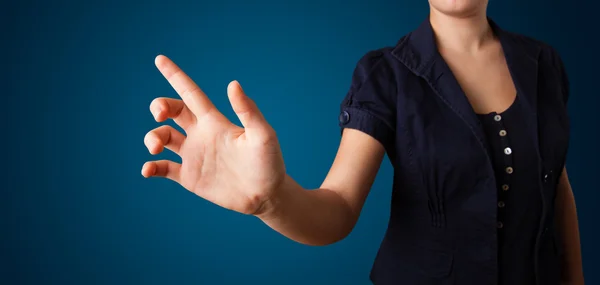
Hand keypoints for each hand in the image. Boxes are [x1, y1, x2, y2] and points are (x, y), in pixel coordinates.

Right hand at [142, 55, 285, 215]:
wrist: (267, 195)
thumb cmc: (269, 162)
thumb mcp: (262, 134)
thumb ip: (248, 111)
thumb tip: (233, 84)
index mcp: (215, 121)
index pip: (190, 93)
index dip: (175, 75)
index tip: (159, 59)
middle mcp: (201, 135)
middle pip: (172, 112)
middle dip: (159, 106)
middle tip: (159, 114)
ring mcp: (194, 155)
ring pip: (163, 137)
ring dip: (152, 137)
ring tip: (155, 147)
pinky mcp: (190, 177)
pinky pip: (164, 168)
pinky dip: (151, 167)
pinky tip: (148, 170)